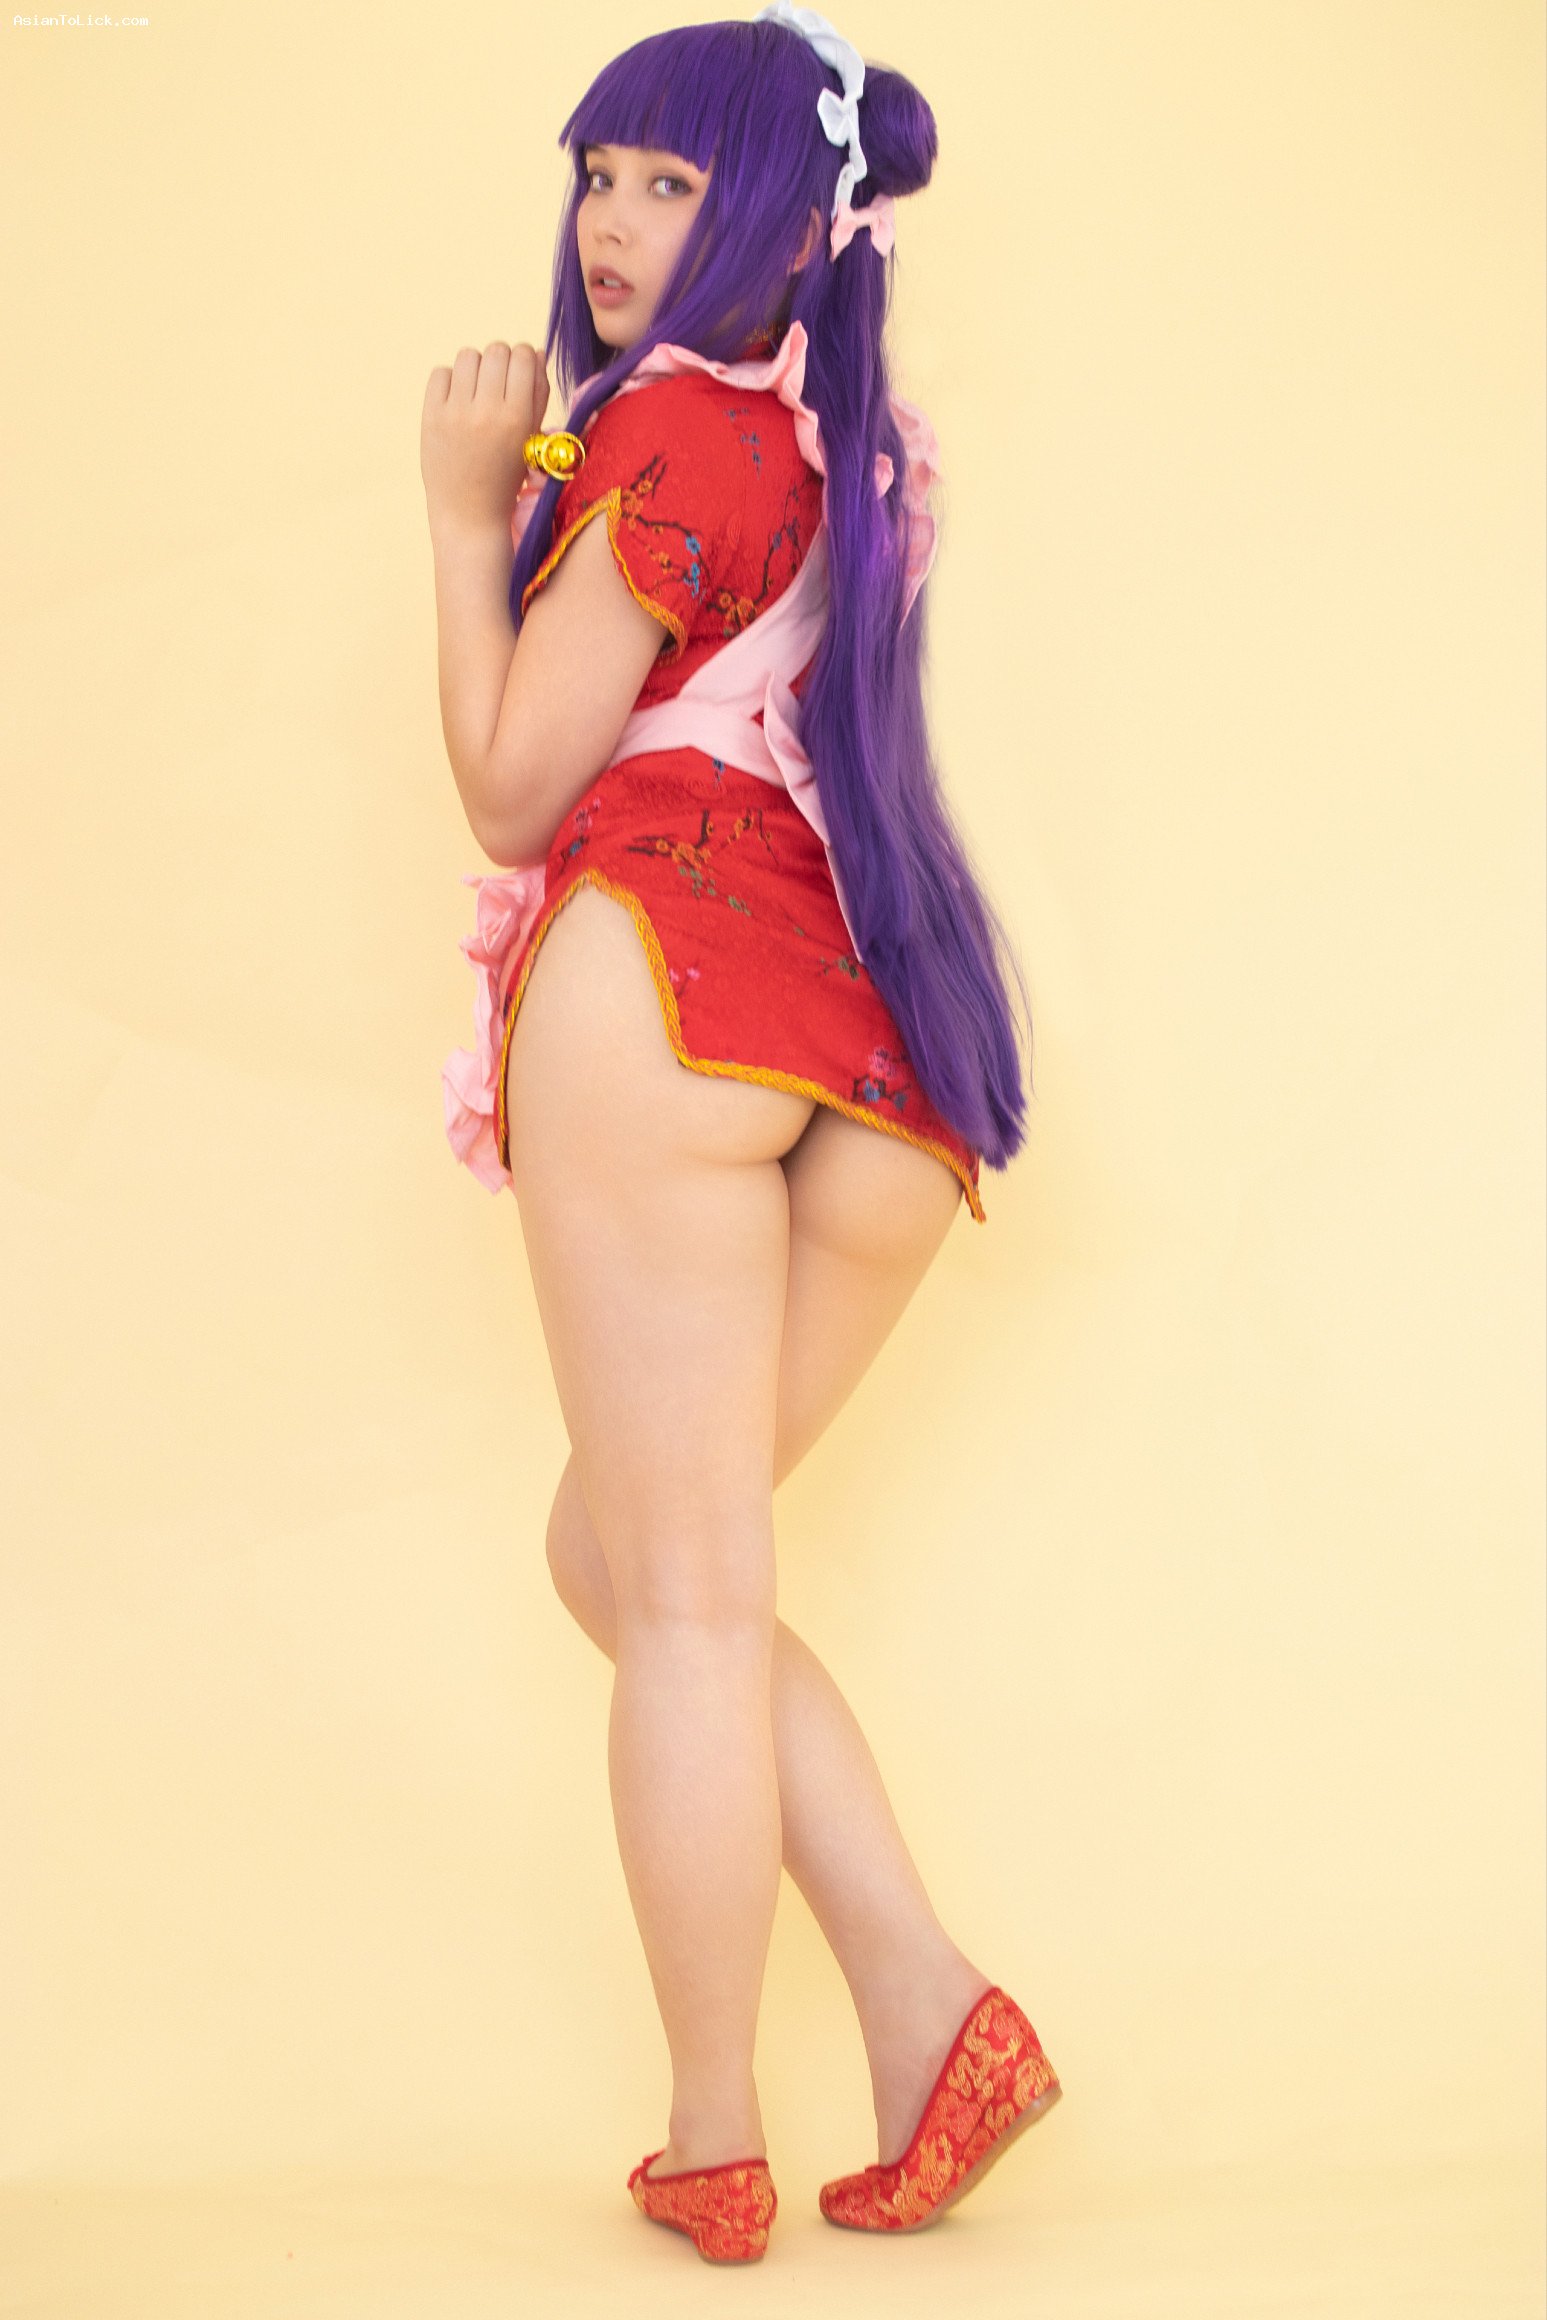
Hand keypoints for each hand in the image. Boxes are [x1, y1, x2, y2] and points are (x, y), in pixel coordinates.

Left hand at [421, 341, 550, 535]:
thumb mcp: (532, 440)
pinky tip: (458, 402)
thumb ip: (539, 395)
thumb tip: (535, 352)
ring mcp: (456, 413)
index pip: (524, 355)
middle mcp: (487, 412)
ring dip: (476, 368)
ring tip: (477, 392)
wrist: (469, 515)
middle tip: (499, 384)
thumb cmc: (507, 477)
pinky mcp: (431, 417)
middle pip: (497, 350)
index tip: (521, 373)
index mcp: (518, 418)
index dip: (525, 358)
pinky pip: (441, 373)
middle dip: (501, 361)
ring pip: (468, 355)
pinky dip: (451, 381)